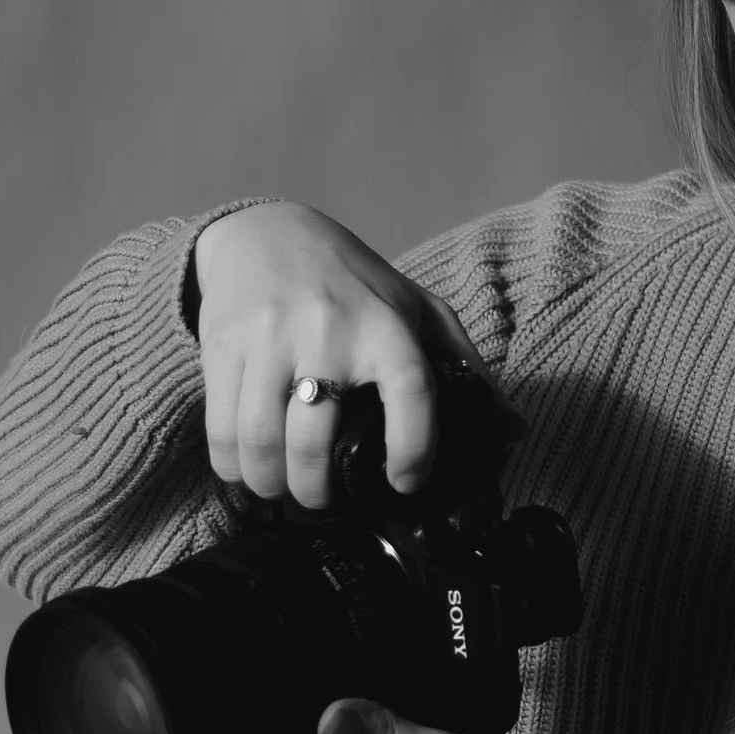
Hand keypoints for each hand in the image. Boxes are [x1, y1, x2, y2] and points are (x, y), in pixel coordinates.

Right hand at [191, 203, 500, 505]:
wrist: (266, 232)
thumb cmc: (352, 281)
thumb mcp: (415, 308)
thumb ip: (464, 366)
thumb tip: (512, 429)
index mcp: (384, 325)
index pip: (411, 392)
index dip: (412, 449)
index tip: (404, 481)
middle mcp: (327, 332)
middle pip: (315, 443)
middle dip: (317, 493)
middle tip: (323, 502)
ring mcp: (270, 340)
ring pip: (261, 444)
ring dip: (272, 486)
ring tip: (284, 491)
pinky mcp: (224, 347)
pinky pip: (222, 430)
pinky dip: (233, 467)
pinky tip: (248, 470)